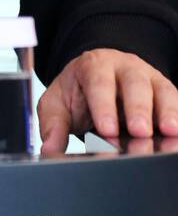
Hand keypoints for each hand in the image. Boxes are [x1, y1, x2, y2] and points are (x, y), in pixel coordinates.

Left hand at [38, 48, 177, 155]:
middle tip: (139, 132)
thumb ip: (53, 125)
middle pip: (135, 83)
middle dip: (138, 108)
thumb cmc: (79, 93)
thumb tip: (50, 149)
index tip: (107, 130)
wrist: (98, 78)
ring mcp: (150, 78)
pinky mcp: (166, 93)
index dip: (104, 105)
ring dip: (166, 112)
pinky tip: (176, 134)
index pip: (99, 82)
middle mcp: (125, 68)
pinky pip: (176, 102)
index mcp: (94, 65)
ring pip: (162, 91)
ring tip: (168, 133)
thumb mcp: (58, 103)